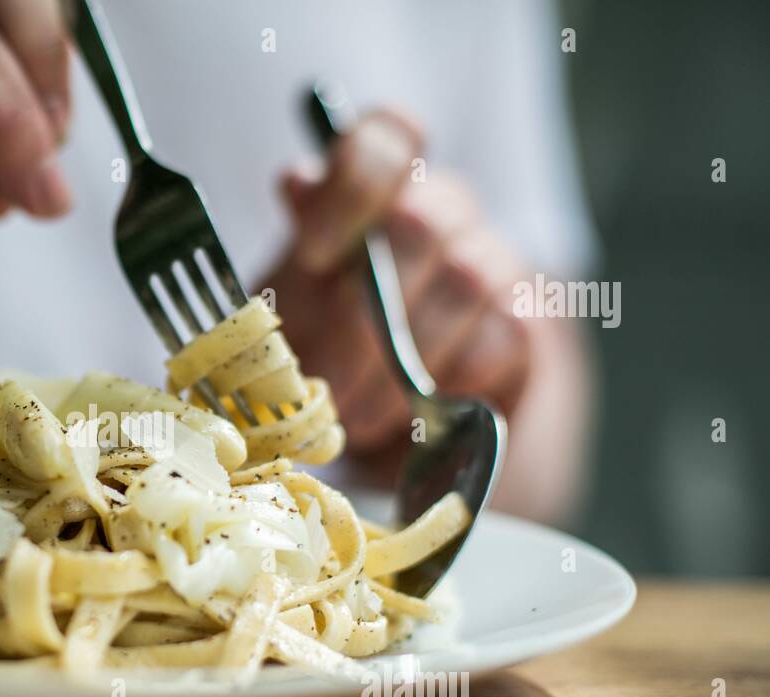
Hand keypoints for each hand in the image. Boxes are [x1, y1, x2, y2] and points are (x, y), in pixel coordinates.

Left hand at [263, 110, 531, 454]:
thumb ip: (296, 256)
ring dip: (402, 360)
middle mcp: (436, 212)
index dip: (356, 182)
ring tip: (356, 417)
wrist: (395, 440)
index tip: (315, 256)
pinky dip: (453, 378)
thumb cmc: (327, 360)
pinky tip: (419, 410)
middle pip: (423, 218)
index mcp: (372, 197)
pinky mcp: (527, 323)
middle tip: (324, 380)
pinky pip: (506, 331)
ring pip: (468, 276)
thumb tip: (299, 182)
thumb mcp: (288, 315)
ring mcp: (491, 262)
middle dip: (362, 314)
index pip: (388, 136)